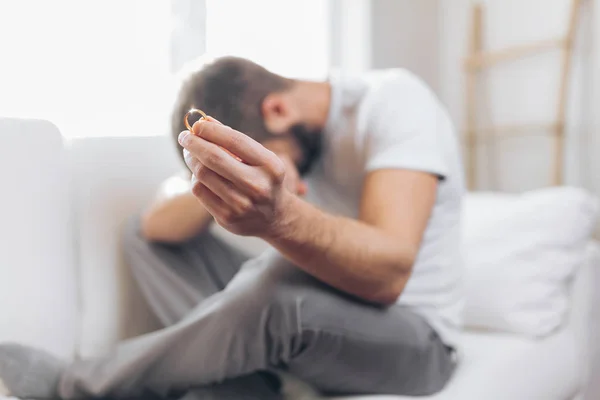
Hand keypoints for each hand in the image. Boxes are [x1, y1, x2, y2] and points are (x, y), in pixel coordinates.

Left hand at [178, 117, 292, 236]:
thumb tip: (203, 121)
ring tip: (190, 153)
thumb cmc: (263, 178)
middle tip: (184, 136)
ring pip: (202, 174)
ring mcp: (241, 204)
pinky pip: (199, 190)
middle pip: (214, 158)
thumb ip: (233, 139)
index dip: (211, 130)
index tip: (197, 125)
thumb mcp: (258, 157)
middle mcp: (257, 186)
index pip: (235, 141)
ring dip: (191, 159)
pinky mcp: (227, 217)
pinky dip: (195, 178)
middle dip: (194, 143)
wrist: (275, 216)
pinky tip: (200, 174)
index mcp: (270, 166)